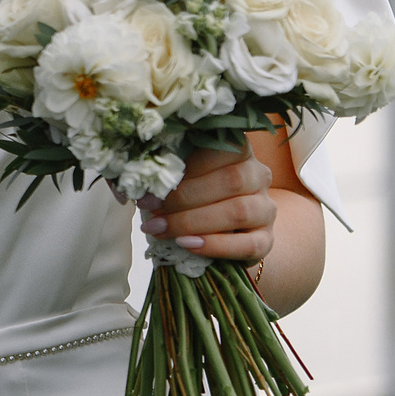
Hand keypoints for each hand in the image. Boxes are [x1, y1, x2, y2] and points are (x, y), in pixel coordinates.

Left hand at [138, 145, 274, 266]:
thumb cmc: (194, 197)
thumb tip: (127, 184)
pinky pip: (248, 244)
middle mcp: (258, 176)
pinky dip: (215, 245)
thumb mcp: (179, 180)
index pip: (219, 150)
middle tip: (150, 212)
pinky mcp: (267, 239)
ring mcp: (266, 208)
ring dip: (193, 222)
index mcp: (237, 151)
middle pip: (230, 181)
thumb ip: (161, 175)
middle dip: (183, 198)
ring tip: (161, 230)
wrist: (227, 230)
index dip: (183, 169)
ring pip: (239, 211)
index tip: (149, 188)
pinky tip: (187, 245)